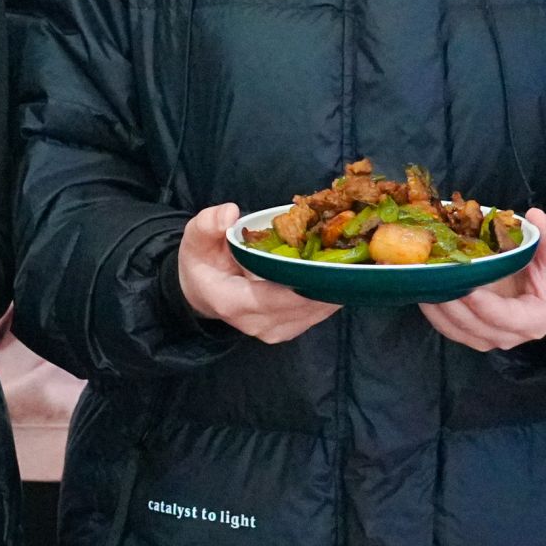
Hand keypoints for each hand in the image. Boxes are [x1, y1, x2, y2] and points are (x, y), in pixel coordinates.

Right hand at [174, 201, 337, 344]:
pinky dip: (328, 293)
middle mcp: (257, 323)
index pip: (276, 297)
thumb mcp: (196, 238)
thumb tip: (230, 214)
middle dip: (326, 280)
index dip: (305, 280)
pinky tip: (337, 273)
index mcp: (232, 302)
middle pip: (303, 305)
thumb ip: (208, 224)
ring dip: (332, 287)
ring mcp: (274, 331)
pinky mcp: (288, 330)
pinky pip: (316, 314)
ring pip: (315, 312)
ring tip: (349, 259)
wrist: (202, 291)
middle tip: (349, 251)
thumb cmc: (202, 262)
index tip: (329, 259)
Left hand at [422, 208, 545, 352]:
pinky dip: (433, 311)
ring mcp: (488, 337)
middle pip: (477, 327)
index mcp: (536, 319)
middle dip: (454, 305)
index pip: (509, 319)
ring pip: (457, 329)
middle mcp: (511, 335)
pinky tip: (423, 287)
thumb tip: (536, 217)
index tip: (469, 289)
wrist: (538, 282)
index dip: (487, 307)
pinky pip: (447, 327)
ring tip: (425, 281)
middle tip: (437, 279)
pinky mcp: (469, 332)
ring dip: (438, 307)